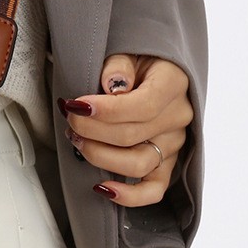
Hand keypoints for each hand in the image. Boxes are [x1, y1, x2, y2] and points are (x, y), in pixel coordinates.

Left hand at [57, 54, 191, 206]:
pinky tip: (102, 187)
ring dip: (99, 156)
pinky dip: (129, 196)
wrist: (150, 73)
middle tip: (69, 119)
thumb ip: (119, 65)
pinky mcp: (165, 163)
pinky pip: (153, 189)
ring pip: (138, 163)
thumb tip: (112, 85)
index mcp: (173, 84)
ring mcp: (173, 143)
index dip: (106, 110)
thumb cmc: (136, 63)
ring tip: (76, 141)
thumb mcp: (127, 51)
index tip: (76, 106)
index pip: (142, 106)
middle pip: (132, 135)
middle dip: (91, 130)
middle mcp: (178, 117)